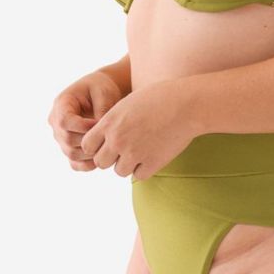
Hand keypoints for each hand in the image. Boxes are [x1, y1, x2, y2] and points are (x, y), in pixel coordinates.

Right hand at [48, 70, 124, 170]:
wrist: (101, 93)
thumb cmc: (102, 88)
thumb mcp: (104, 93)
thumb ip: (102, 111)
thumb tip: (102, 133)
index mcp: (61, 104)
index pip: (64, 122)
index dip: (83, 127)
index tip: (101, 125)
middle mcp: (56, 122)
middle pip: (67, 140)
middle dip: (90, 141)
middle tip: (109, 139)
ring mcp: (61, 137)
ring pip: (71, 154)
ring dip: (90, 154)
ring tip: (108, 147)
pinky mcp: (69, 147)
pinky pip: (74, 163)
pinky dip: (88, 165)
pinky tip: (102, 157)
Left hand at [80, 78, 199, 179]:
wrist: (186, 103)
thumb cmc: (159, 98)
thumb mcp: (128, 103)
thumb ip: (112, 122)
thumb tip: (104, 139)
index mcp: (109, 123)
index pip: (87, 146)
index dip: (96, 146)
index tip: (108, 142)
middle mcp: (117, 140)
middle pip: (100, 162)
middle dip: (111, 157)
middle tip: (126, 148)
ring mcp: (134, 153)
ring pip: (120, 171)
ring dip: (128, 164)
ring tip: (143, 148)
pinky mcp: (152, 163)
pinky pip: (139, 175)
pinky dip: (145, 168)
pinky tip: (154, 153)